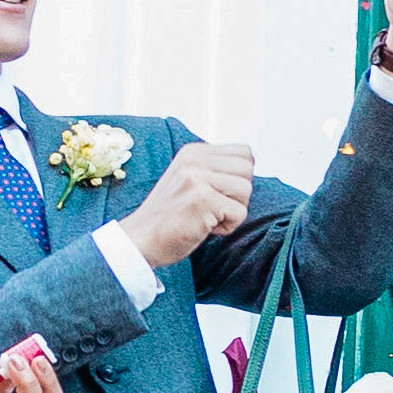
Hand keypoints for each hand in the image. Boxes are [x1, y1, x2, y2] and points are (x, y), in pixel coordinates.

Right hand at [121, 138, 261, 270]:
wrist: (140, 240)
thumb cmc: (169, 216)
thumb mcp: (189, 179)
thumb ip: (215, 169)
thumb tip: (251, 163)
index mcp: (193, 152)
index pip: (244, 152)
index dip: (239, 177)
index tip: (217, 193)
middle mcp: (194, 160)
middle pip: (247, 170)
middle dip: (238, 195)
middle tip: (212, 208)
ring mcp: (197, 178)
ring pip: (246, 190)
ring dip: (232, 211)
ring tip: (207, 217)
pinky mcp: (203, 199)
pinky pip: (240, 213)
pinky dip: (227, 227)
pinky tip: (204, 228)